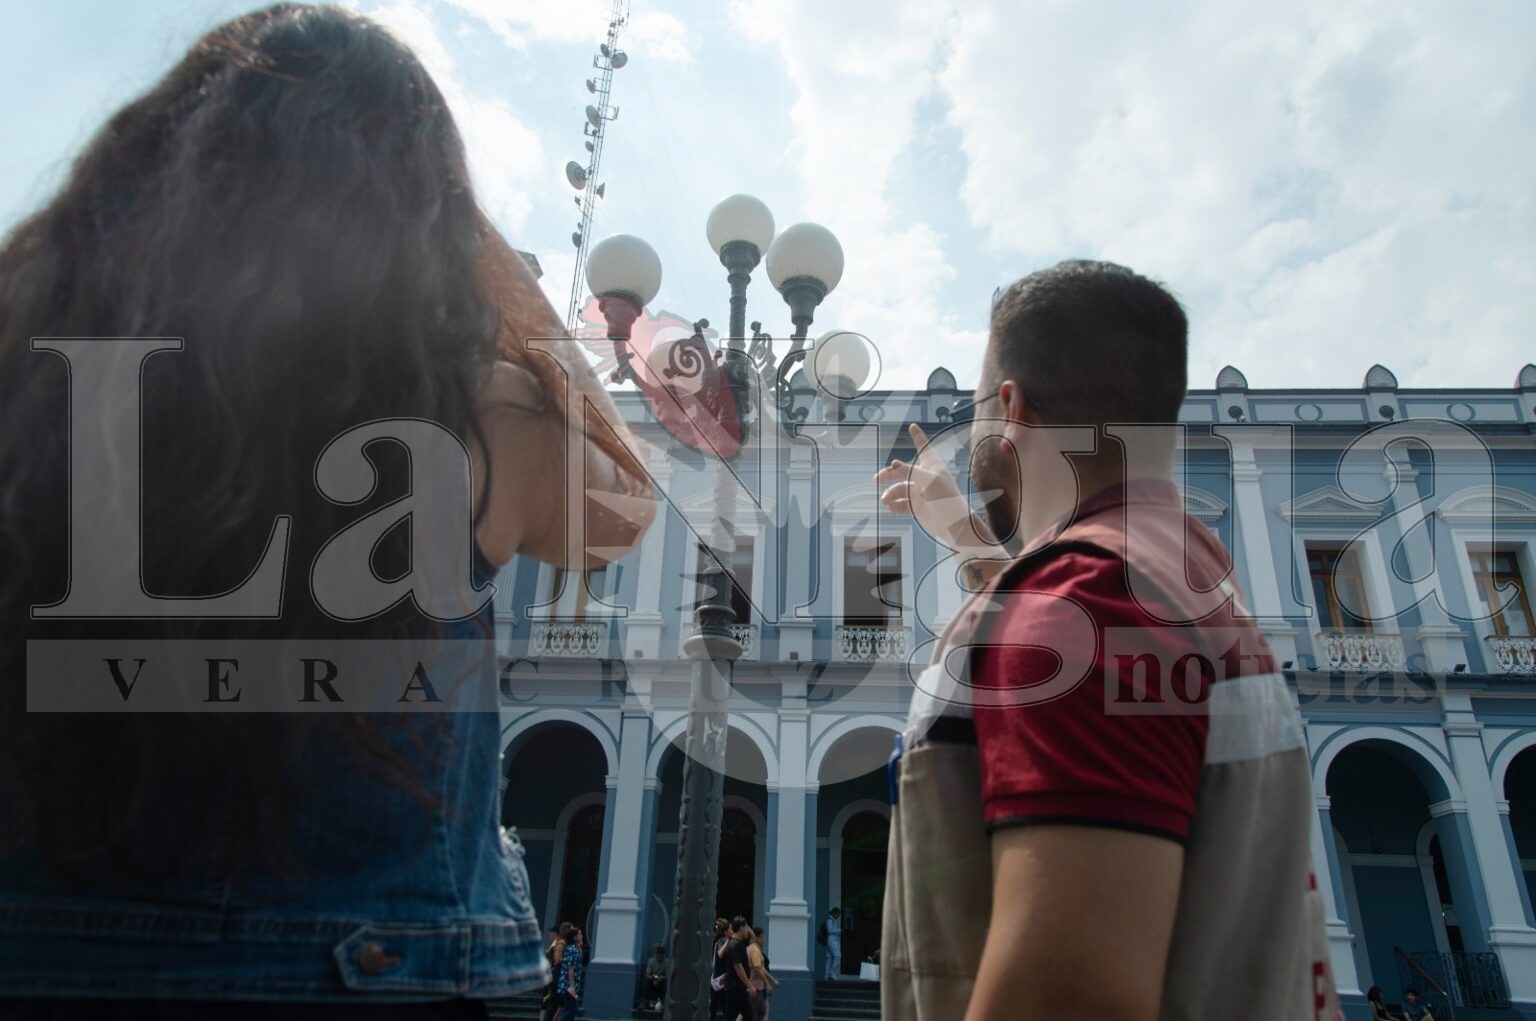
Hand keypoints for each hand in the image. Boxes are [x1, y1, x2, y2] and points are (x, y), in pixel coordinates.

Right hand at [875, 423, 1006, 563]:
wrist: (953, 525)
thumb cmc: (946, 498)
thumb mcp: (928, 481)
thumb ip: (909, 471)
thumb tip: (893, 463)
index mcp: (932, 466)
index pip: (923, 447)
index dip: (918, 436)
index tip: (913, 426)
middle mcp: (925, 477)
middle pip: (902, 470)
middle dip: (888, 474)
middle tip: (876, 480)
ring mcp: (920, 492)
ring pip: (899, 488)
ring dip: (890, 493)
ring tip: (885, 500)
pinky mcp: (917, 507)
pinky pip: (901, 503)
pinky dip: (894, 504)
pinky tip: (891, 507)